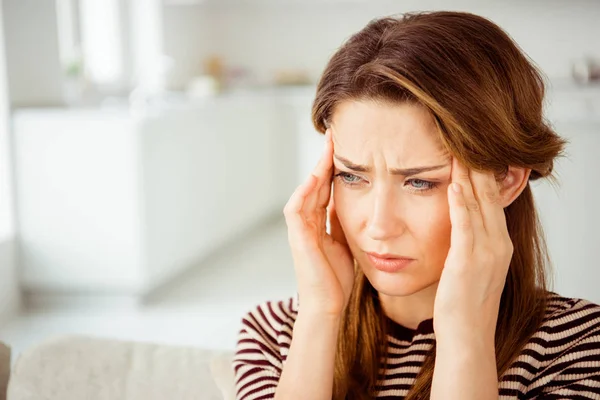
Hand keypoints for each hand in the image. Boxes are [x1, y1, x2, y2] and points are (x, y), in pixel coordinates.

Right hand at [283, 129, 354, 316]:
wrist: (327, 305)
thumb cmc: (337, 279)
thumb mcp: (346, 243)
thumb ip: (344, 223)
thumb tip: (358, 205)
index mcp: (319, 222)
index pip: (326, 187)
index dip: (334, 166)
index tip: (346, 146)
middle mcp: (307, 221)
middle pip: (316, 182)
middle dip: (325, 159)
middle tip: (334, 134)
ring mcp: (300, 228)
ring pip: (306, 190)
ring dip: (316, 168)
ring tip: (328, 147)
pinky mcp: (297, 237)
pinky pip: (296, 208)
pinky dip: (305, 192)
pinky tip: (316, 176)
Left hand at [433, 158, 512, 341]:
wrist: (467, 335)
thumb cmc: (464, 301)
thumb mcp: (473, 266)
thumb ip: (470, 242)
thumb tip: (458, 219)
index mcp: (499, 243)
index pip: (492, 199)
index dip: (482, 173)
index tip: (469, 150)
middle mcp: (498, 244)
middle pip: (489, 196)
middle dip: (477, 166)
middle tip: (464, 139)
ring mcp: (486, 253)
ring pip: (479, 206)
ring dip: (468, 177)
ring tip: (459, 151)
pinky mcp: (469, 262)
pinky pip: (465, 227)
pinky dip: (461, 205)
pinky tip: (454, 185)